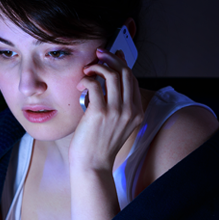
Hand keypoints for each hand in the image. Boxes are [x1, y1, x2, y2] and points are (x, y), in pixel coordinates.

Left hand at [71, 48, 143, 171]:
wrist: (92, 164)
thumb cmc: (99, 145)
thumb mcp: (116, 123)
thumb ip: (117, 104)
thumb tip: (108, 78)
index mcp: (137, 113)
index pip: (133, 80)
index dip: (122, 64)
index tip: (111, 56)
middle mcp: (131, 111)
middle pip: (125, 72)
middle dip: (111, 58)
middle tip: (98, 54)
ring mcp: (117, 111)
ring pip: (112, 74)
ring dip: (97, 67)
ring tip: (87, 71)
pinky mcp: (100, 112)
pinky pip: (95, 84)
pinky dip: (86, 79)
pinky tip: (81, 86)